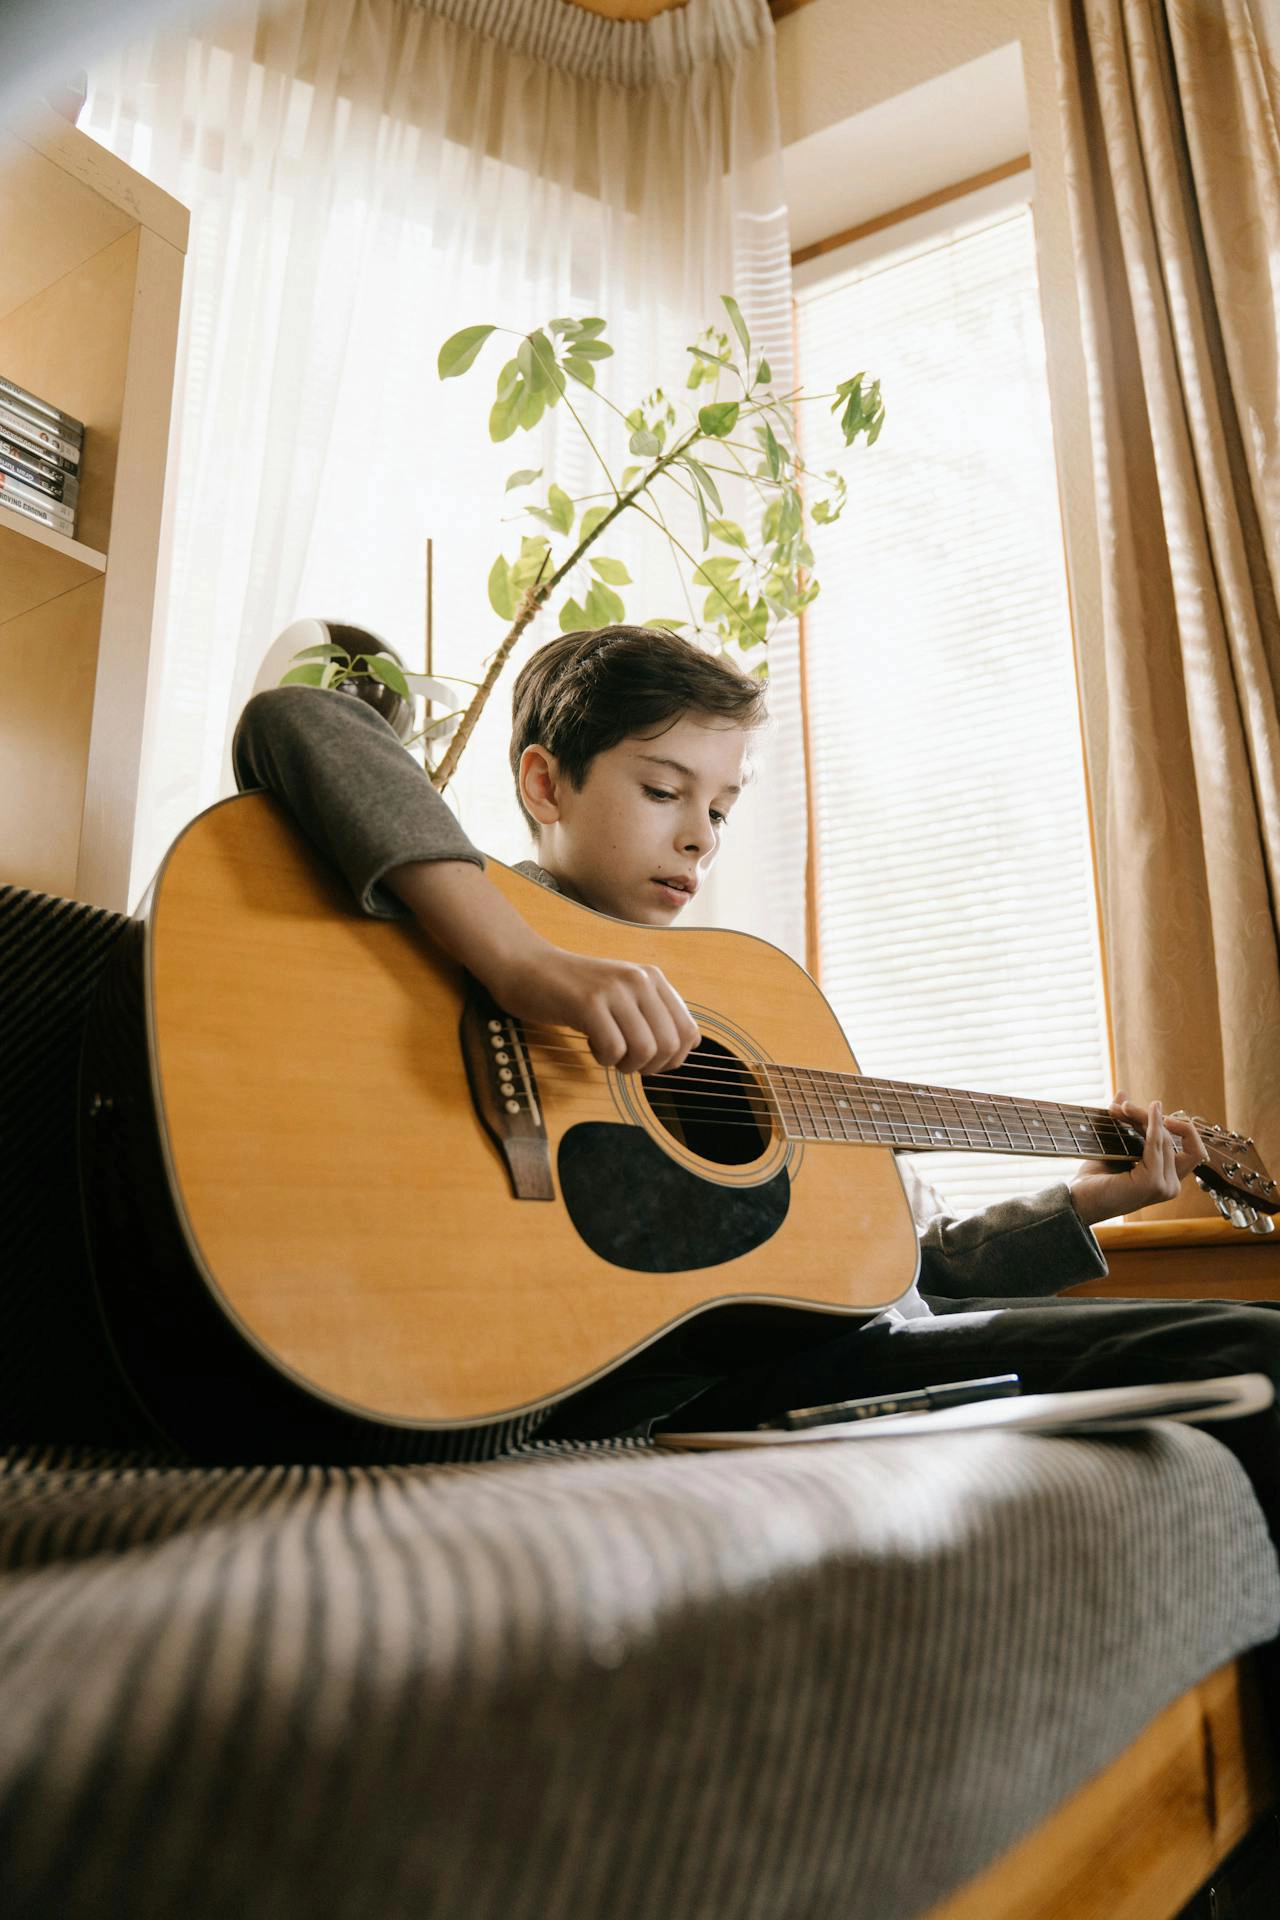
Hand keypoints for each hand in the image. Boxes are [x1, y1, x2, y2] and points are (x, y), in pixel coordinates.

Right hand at [386, 858, 700, 1074]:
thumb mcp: (620, 995)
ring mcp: (614, 990)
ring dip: (625, 1065)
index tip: (647, 1062)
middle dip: (649, 1068)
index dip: (672, 1060)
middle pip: (670, 1046)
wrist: (524, 966)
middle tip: (624, 1063)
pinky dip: (603, 1058)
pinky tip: (590, 1045)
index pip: (689, 1033)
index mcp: (653, 978)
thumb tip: (678, 1056)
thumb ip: (650, 1016)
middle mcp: (639, 979)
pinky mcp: (588, 1003)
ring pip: (645, 1050)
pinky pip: (613, 1049)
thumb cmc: (570, 990)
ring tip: (607, 1054)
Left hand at [1069, 1092, 1207, 1226]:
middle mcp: (1171, 1185)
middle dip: (1147, 1116)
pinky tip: (1148, 1111)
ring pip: (1164, 1138)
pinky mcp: (1153, 1183)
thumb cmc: (1094, 1180)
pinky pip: (1157, 1145)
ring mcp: (1164, 1186)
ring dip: (1143, 1118)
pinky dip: (1153, 1125)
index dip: (1173, 1125)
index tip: (1153, 1109)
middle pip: (1172, 1138)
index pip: (1183, 1145)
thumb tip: (1123, 1093)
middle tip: (1123, 1106)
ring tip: (1122, 1108)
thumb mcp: (1114, 1147)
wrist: (1077, 1201)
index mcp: (1167, 1179)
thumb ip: (1124, 1124)